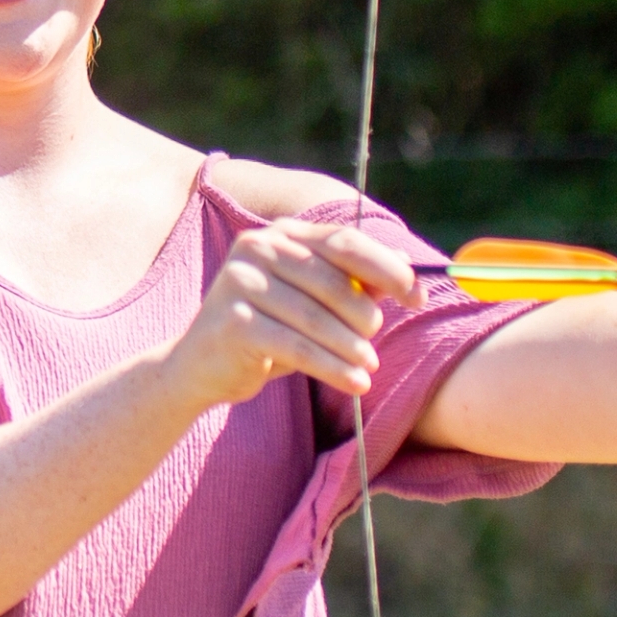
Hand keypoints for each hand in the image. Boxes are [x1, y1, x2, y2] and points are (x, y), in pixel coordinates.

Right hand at [158, 222, 422, 405]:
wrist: (199, 367)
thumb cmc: (265, 331)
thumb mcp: (308, 302)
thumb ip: (351, 283)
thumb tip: (409, 272)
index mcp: (280, 234)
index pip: (344, 242)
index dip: (388, 268)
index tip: (417, 296)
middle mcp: (257, 247)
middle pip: (334, 280)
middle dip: (365, 316)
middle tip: (374, 344)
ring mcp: (240, 282)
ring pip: (318, 318)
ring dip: (352, 347)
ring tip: (369, 367)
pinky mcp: (234, 322)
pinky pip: (298, 347)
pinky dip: (333, 368)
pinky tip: (355, 383)